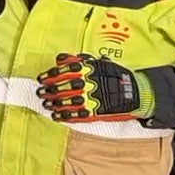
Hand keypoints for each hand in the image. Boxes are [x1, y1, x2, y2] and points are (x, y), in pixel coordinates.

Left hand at [35, 53, 154, 123]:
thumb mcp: (99, 62)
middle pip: (62, 87)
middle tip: (39, 92)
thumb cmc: (116, 75)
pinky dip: (64, 116)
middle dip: (48, 90)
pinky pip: (76, 115)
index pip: (63, 71)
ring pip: (67, 102)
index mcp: (88, 70)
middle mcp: (88, 84)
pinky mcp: (95, 112)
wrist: (135, 92)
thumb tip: (60, 58)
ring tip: (45, 103)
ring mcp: (91, 99)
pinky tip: (56, 116)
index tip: (41, 78)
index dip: (49, 75)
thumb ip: (78, 59)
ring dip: (53, 103)